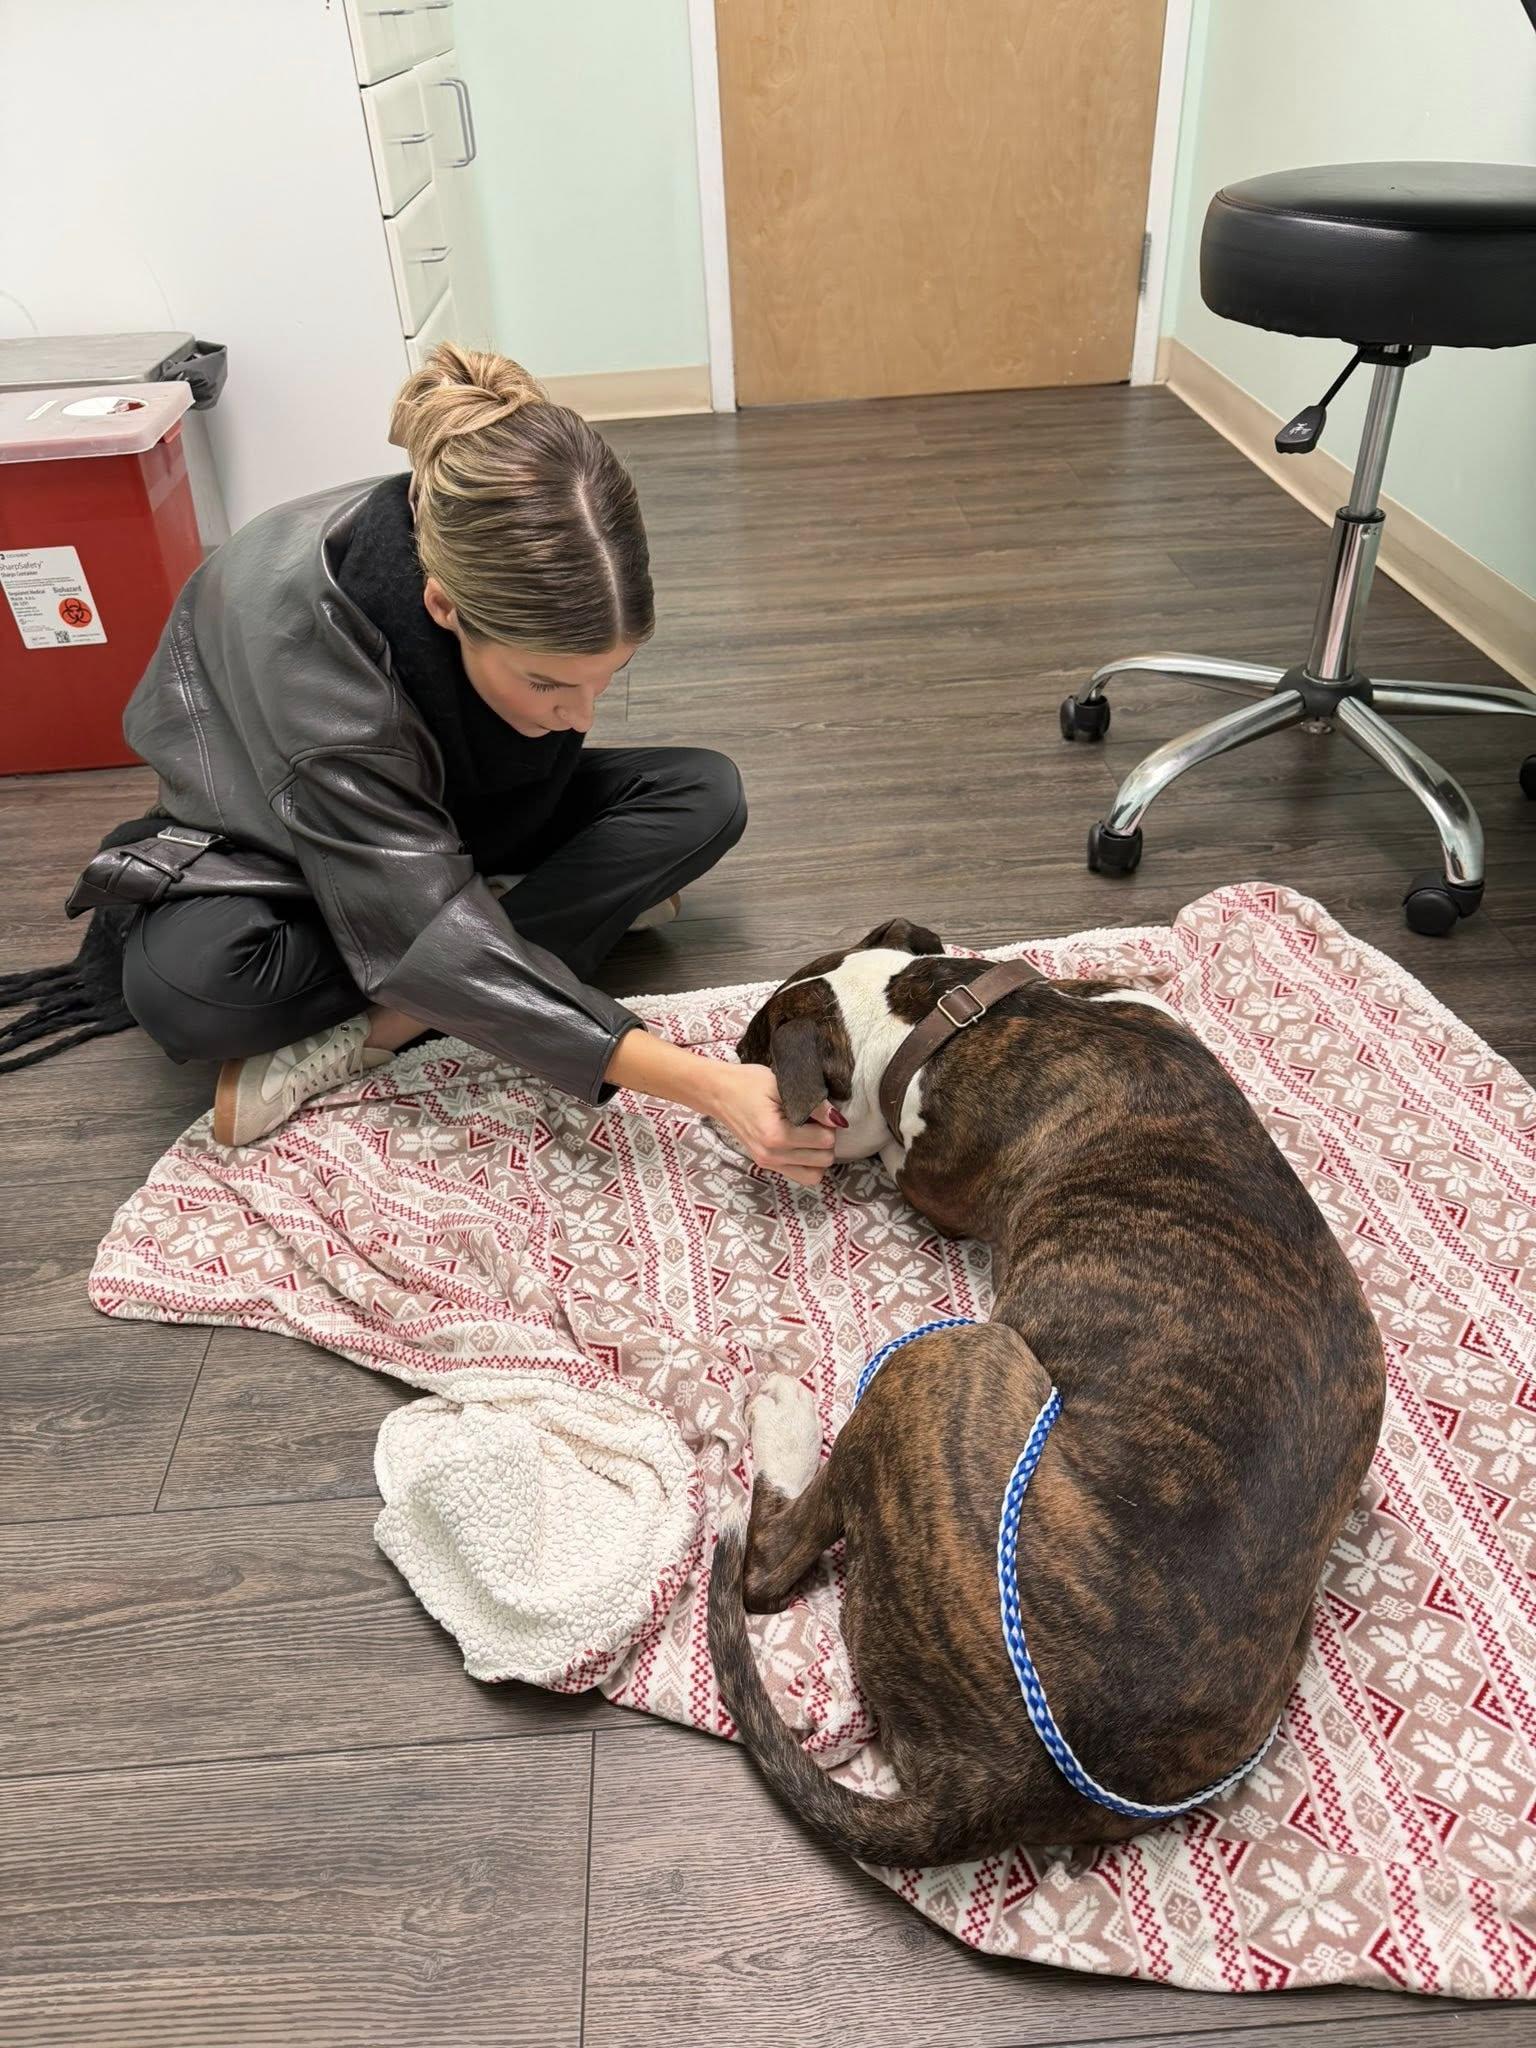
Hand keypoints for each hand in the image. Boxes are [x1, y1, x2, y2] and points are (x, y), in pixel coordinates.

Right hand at [709, 1062, 838, 1186]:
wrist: (718, 1093)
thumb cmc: (748, 1083)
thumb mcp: (781, 1085)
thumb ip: (812, 1104)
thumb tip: (838, 1119)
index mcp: (776, 1136)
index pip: (825, 1140)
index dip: (829, 1123)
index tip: (818, 1110)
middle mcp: (772, 1156)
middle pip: (823, 1159)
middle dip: (826, 1140)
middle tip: (816, 1121)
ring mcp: (768, 1164)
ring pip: (815, 1174)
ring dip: (818, 1155)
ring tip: (810, 1134)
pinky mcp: (766, 1166)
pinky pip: (800, 1176)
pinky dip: (808, 1163)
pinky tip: (801, 1143)